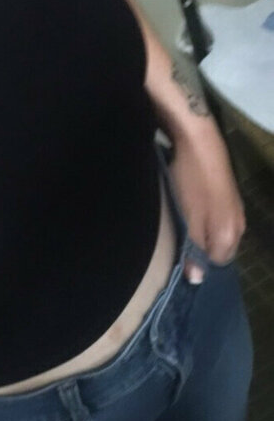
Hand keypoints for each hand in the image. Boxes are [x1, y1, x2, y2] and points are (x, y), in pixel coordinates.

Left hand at [168, 125, 245, 284]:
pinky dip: (206, 220)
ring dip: (203, 234)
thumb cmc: (191, 184)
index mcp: (230, 235)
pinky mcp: (229, 195)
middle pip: (221, 249)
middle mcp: (239, 225)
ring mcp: (236, 208)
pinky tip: (192, 211)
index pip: (216, 264)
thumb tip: (197, 279)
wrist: (199, 142)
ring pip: (219, 233)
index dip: (198, 263)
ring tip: (184, 226)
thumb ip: (194, 251)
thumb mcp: (189, 222)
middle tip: (180, 241)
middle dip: (202, 249)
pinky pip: (219, 219)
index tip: (181, 257)